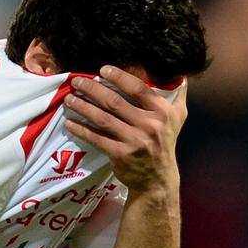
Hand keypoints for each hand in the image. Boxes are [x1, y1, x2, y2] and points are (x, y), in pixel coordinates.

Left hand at [64, 66, 186, 191]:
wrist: (157, 178)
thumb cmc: (164, 142)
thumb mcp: (177, 117)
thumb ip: (176, 95)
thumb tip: (177, 73)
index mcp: (162, 112)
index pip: (139, 89)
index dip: (119, 77)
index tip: (102, 70)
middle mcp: (150, 125)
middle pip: (115, 102)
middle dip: (93, 89)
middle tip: (77, 81)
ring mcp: (134, 140)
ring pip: (103, 118)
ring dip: (83, 107)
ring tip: (69, 98)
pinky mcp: (120, 154)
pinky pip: (96, 138)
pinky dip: (81, 129)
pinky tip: (69, 122)